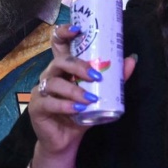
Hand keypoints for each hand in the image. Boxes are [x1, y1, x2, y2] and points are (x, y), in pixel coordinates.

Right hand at [29, 24, 136, 167]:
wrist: (67, 138)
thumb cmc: (82, 111)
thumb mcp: (101, 93)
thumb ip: (115, 77)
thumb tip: (131, 59)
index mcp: (64, 67)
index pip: (59, 44)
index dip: (65, 32)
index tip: (78, 29)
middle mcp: (50, 75)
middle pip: (60, 61)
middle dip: (78, 65)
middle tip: (96, 76)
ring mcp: (40, 90)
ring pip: (53, 83)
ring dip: (74, 90)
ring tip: (90, 99)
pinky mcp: (36, 107)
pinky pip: (48, 103)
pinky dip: (65, 105)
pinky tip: (77, 109)